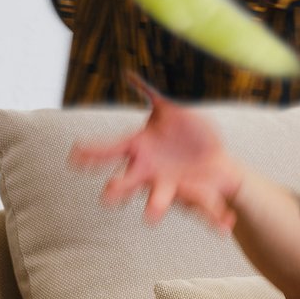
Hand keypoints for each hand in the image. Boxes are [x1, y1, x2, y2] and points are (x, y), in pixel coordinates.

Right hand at [69, 73, 244, 231]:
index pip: (111, 150)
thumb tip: (129, 73)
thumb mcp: (172, 109)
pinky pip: (203, 209)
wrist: (217, 159)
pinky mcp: (193, 197)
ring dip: (155, 206)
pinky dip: (213, 217)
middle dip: (118, 189)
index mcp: (140, 149)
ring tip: (150, 216)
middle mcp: (149, 172)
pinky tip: (225, 225)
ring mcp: (169, 186)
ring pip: (159, 198)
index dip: (92, 154)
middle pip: (128, 181)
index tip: (74, 157)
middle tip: (107, 195)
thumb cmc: (190, 134)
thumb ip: (152, 94)